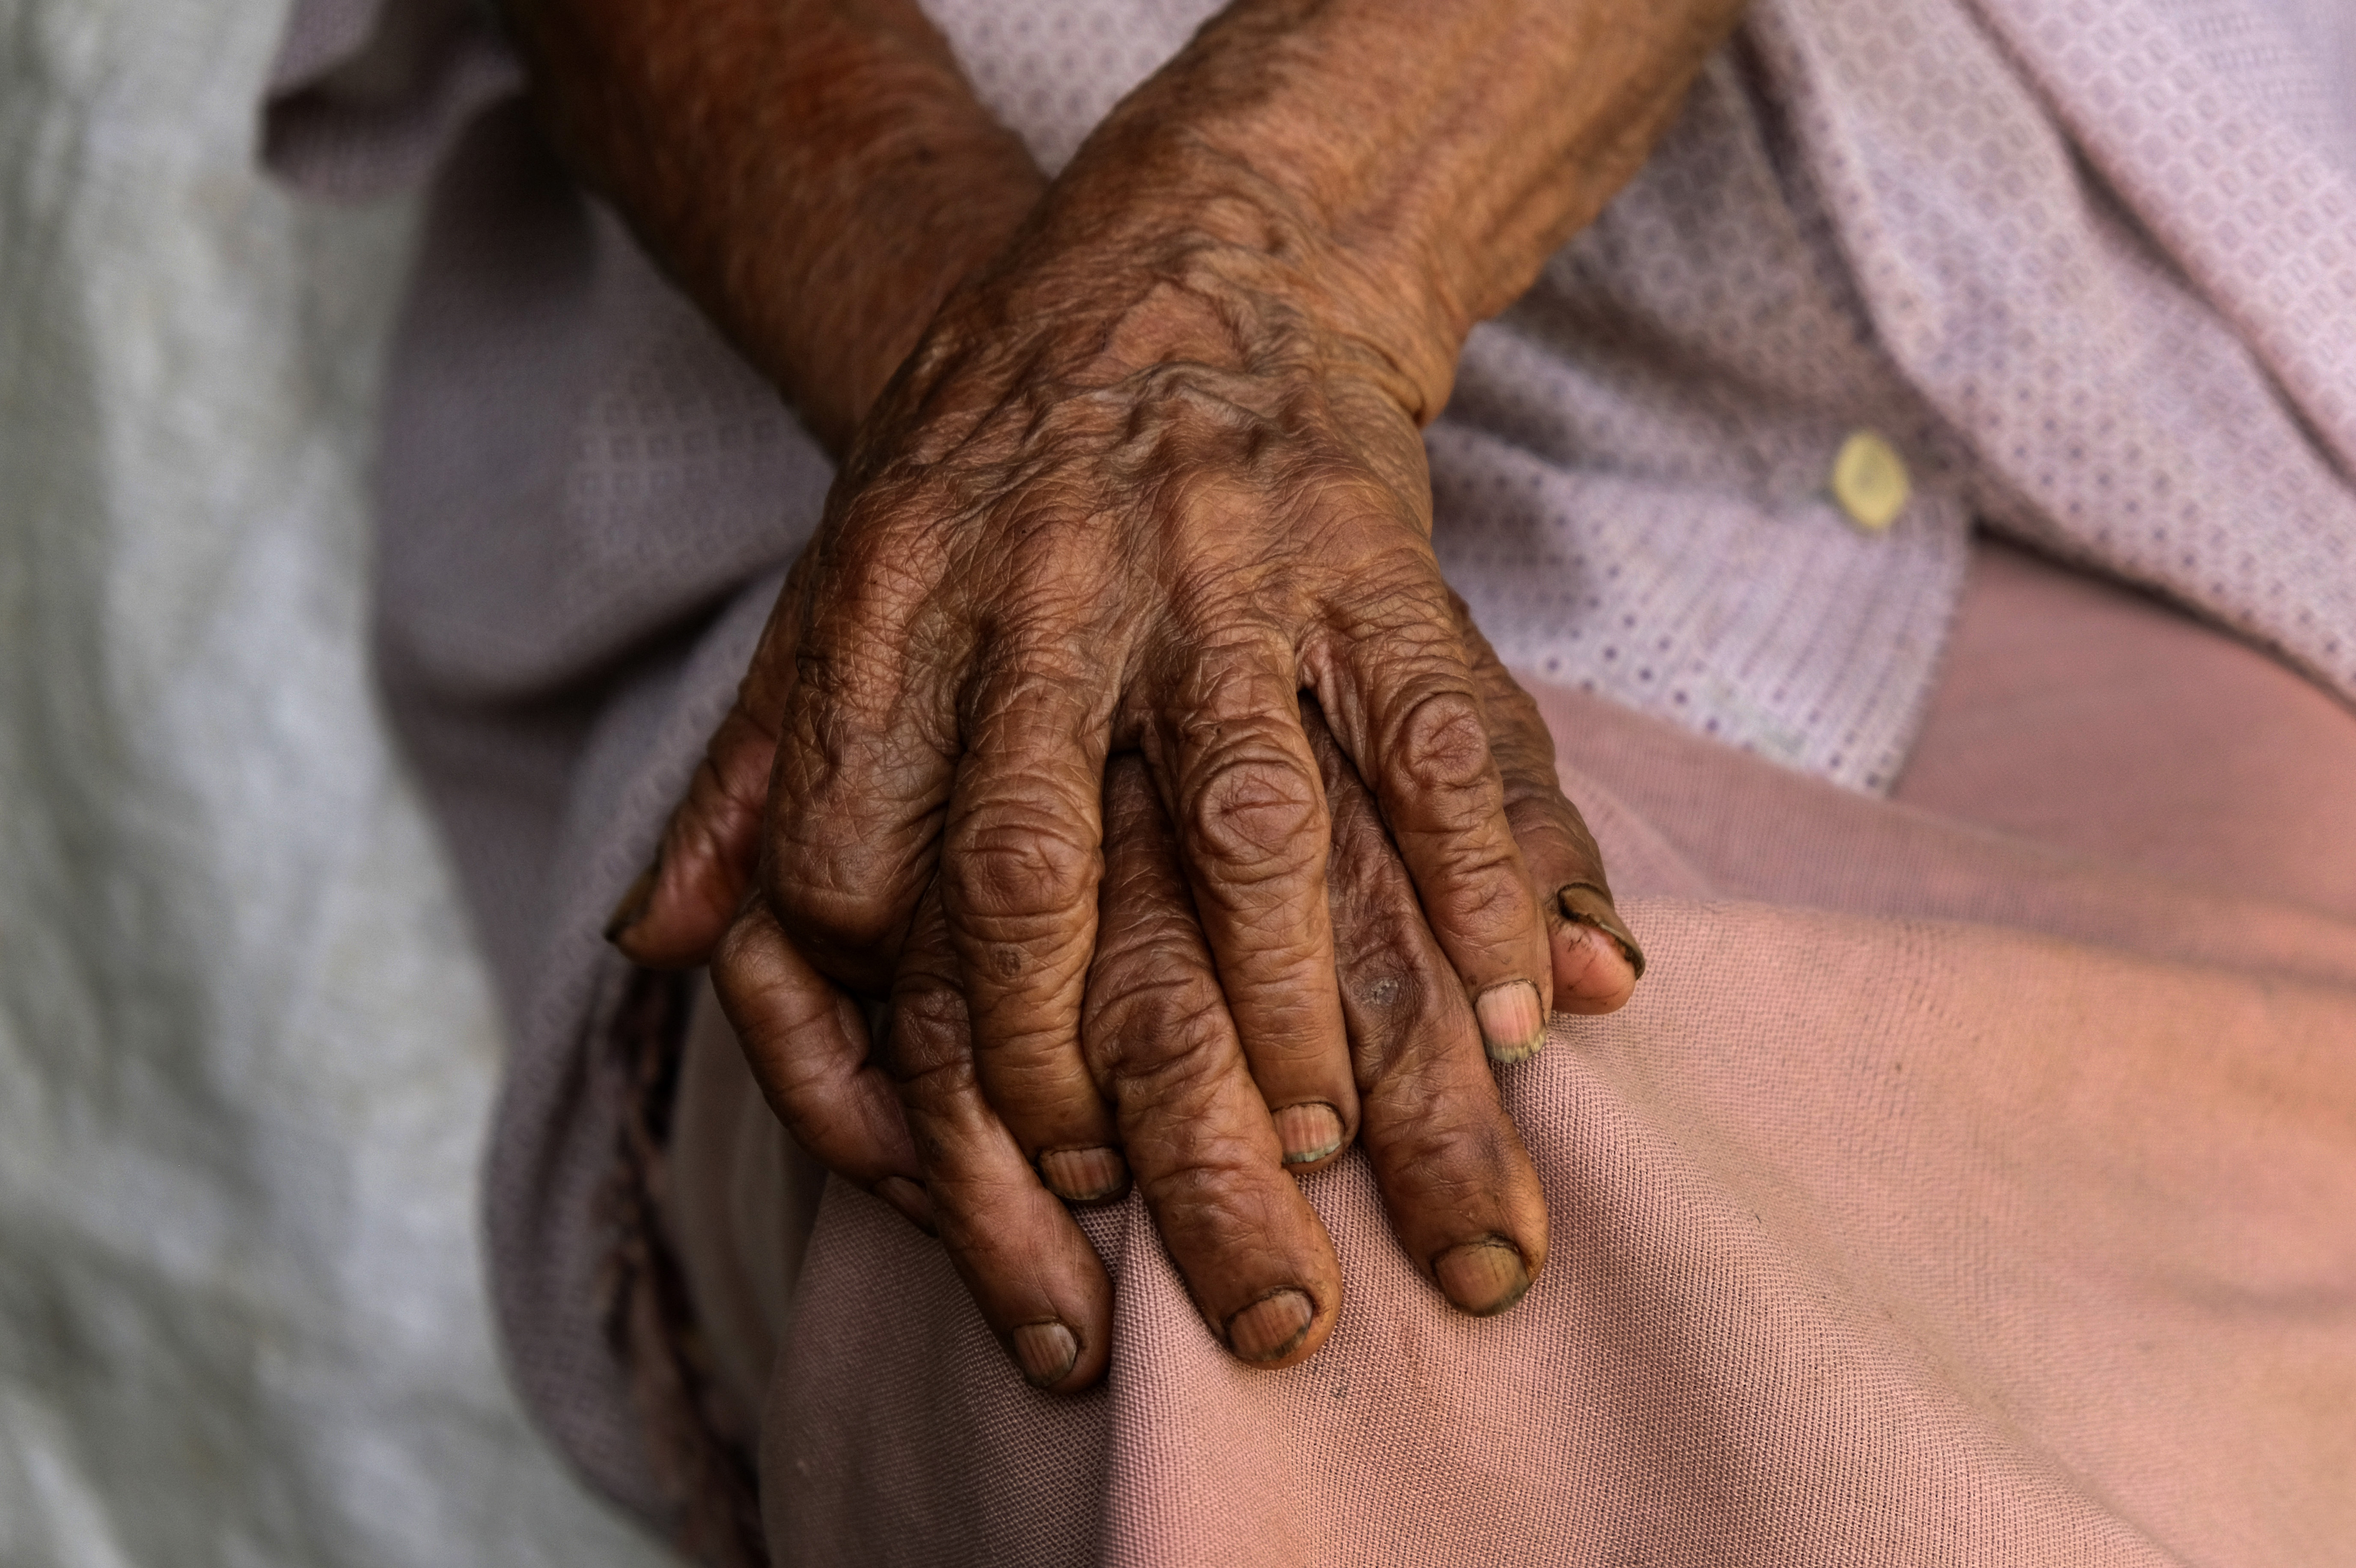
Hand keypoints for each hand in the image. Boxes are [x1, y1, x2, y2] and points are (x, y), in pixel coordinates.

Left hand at [608, 0, 1735, 1203]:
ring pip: (1241, 817)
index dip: (899, 1017)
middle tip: (1130, 1198)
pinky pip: (1427, 736)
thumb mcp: (834, 574)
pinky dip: (1478, 876)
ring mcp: (1217, 571)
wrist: (1186, 255)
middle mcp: (1042, 590)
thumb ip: (741, 774)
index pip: (858, 853)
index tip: (967, 1141)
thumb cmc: (990, 450)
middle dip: (1074, 1052)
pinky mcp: (1364, 554)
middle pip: (1031, 861)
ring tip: (1325, 1142)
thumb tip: (653, 951)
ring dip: (1286, 997)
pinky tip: (1515, 1005)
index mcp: (892, 599)